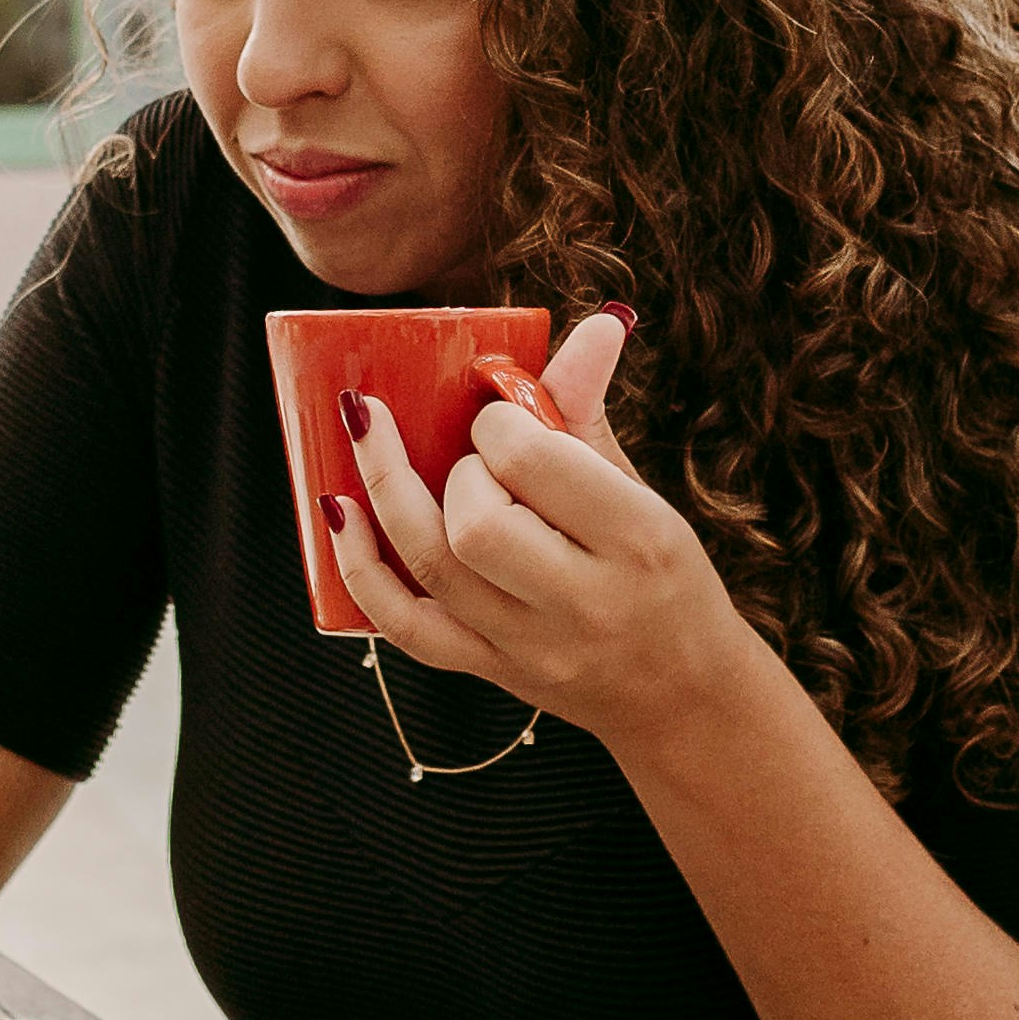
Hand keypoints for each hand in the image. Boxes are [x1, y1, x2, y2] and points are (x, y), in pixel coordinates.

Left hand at [325, 311, 749, 759]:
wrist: (681, 696)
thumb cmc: (662, 576)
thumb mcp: (642, 494)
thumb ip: (591, 414)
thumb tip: (596, 324)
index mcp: (636, 540)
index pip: (534, 464)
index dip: (498, 423)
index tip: (499, 416)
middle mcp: (583, 602)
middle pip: (474, 525)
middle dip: (454, 470)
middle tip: (468, 456)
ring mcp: (530, 647)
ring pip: (431, 569)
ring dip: (388, 492)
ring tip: (368, 435)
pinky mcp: (491, 673)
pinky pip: (406, 628)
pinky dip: (360, 568)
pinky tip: (337, 512)